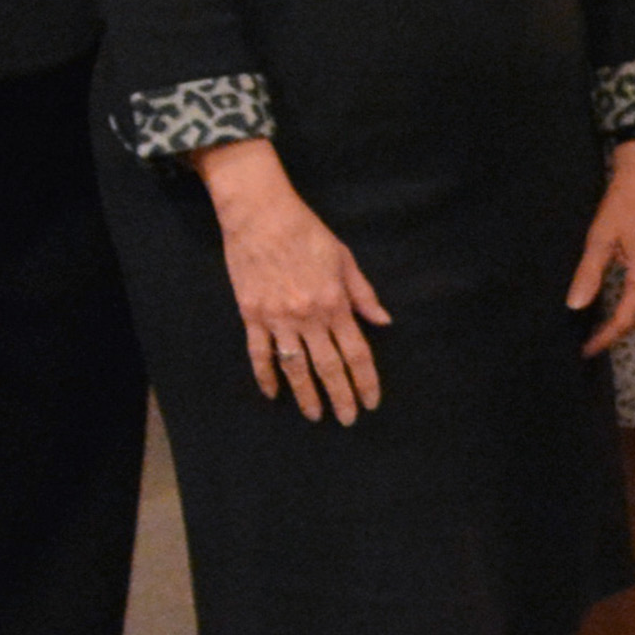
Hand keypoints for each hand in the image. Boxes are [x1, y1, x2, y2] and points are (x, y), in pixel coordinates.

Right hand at [203, 142, 389, 419]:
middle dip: (341, 396)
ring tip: (315, 415)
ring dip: (306, 395)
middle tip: (347, 419)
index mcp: (335, 303)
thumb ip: (363, 294)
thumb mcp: (344, 258)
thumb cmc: (307, 232)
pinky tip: (273, 393)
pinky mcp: (251, 315)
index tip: (371, 402)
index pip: (356, 352)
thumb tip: (383, 322)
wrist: (260, 216)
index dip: (366, 381)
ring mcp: (277, 319)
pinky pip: (259, 354)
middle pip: (328, 367)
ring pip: (295, 367)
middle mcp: (308, 317)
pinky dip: (266, 375)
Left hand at [574, 138, 634, 354]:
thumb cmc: (624, 203)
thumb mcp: (600, 238)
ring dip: (630, 319)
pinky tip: (622, 301)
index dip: (606, 337)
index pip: (626, 318)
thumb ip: (589, 274)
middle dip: (618, 332)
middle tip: (593, 342)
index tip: (587, 349)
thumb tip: (575, 306)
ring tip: (605, 327)